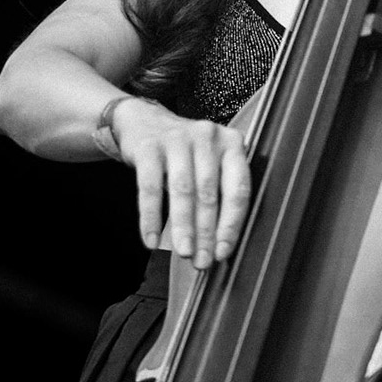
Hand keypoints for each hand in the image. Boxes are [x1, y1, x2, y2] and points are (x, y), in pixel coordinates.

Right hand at [111, 97, 249, 269]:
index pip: (238, 189)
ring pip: (183, 191)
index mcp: (231, 144)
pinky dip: (150, 218)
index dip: (231, 225)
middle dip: (206, 233)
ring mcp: (177, 139)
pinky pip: (149, 188)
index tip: (224, 251)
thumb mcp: (208, 163)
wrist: (143, 121)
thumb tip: (217, 245)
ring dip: (183, 227)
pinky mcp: (149, 146)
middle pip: (209, 194)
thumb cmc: (184, 151)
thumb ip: (218, 195)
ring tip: (184, 252)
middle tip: (202, 260)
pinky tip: (151, 239)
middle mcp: (207, 137)